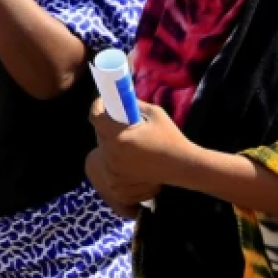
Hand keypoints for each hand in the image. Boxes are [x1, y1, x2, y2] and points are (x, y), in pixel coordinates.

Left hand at [86, 99, 195, 214]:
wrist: (182, 167)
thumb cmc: (170, 138)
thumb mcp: (155, 113)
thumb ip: (135, 105)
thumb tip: (121, 100)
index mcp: (118, 136)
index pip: (95, 116)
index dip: (98, 105)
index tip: (105, 102)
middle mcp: (111, 153)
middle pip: (99, 131)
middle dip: (107, 122)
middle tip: (121, 119)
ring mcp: (113, 168)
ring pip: (103, 146)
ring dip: (111, 138)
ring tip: (131, 138)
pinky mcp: (117, 178)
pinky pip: (109, 160)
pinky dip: (116, 154)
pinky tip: (133, 153)